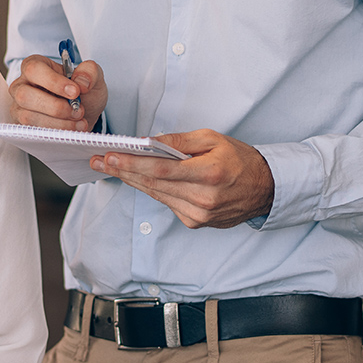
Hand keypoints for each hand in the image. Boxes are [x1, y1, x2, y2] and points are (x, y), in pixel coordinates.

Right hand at [9, 54, 106, 131]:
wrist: (82, 112)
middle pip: (25, 95)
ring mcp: (19, 106)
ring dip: (57, 123)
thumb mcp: (91, 76)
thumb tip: (81, 82)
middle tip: (78, 111)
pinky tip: (71, 130)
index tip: (75, 92)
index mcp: (34, 65)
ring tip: (79, 122)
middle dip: (55, 107)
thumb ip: (90, 72)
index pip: (34, 70)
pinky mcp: (22, 125)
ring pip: (28, 116)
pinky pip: (32, 131)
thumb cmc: (81, 91)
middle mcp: (21, 85)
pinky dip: (54, 132)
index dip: (54, 82)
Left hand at [90, 128, 274, 228]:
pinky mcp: (194, 223)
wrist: (265, 190)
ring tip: (109, 167)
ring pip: (155, 195)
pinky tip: (134, 178)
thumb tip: (149, 142)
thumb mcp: (213, 139)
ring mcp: (198, 215)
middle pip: (153, 184)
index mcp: (210, 174)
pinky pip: (165, 203)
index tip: (109, 156)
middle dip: (122, 171)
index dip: (132, 164)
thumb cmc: (240, 160)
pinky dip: (150, 189)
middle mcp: (203, 198)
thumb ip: (179, 141)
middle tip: (98, 160)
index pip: (161, 170)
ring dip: (130, 181)